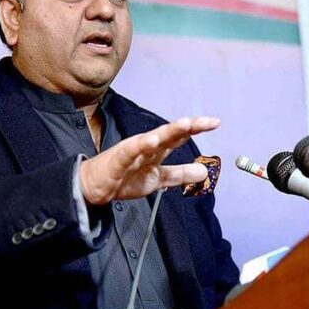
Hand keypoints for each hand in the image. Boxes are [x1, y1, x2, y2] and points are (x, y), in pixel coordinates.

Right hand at [79, 116, 219, 204]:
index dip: (196, 129)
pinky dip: (141, 144)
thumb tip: (203, 172)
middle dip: (188, 127)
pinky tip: (152, 140)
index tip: (215, 122)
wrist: (94, 187)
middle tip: (206, 122)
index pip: (179, 137)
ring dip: (168, 131)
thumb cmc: (124, 178)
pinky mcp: (118, 160)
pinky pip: (131, 151)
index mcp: (157, 150)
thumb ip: (180, 174)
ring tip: (184, 124)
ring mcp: (133, 151)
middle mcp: (147, 146)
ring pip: (153, 138)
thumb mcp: (158, 178)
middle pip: (170, 134)